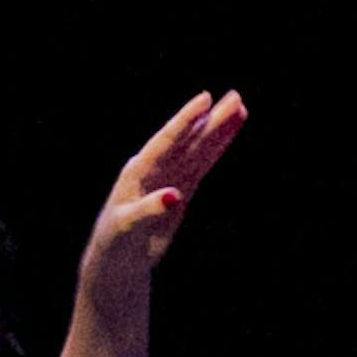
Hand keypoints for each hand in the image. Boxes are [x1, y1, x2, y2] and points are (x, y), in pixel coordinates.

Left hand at [80, 91, 246, 299]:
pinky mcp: (181, 190)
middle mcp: (156, 167)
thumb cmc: (116, 241)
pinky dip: (216, 149)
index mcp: (139, 170)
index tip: (206, 100)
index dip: (186, 120)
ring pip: (198, 149)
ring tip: (240, 108)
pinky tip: (230, 132)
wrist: (118, 258)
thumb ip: (150, 209)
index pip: (167, 140)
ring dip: (218, 130)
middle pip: (187, 139)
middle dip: (211, 120)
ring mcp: (170, 177)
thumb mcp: (128, 226)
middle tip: (235, 97)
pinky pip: (202, 165)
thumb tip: (176, 195)